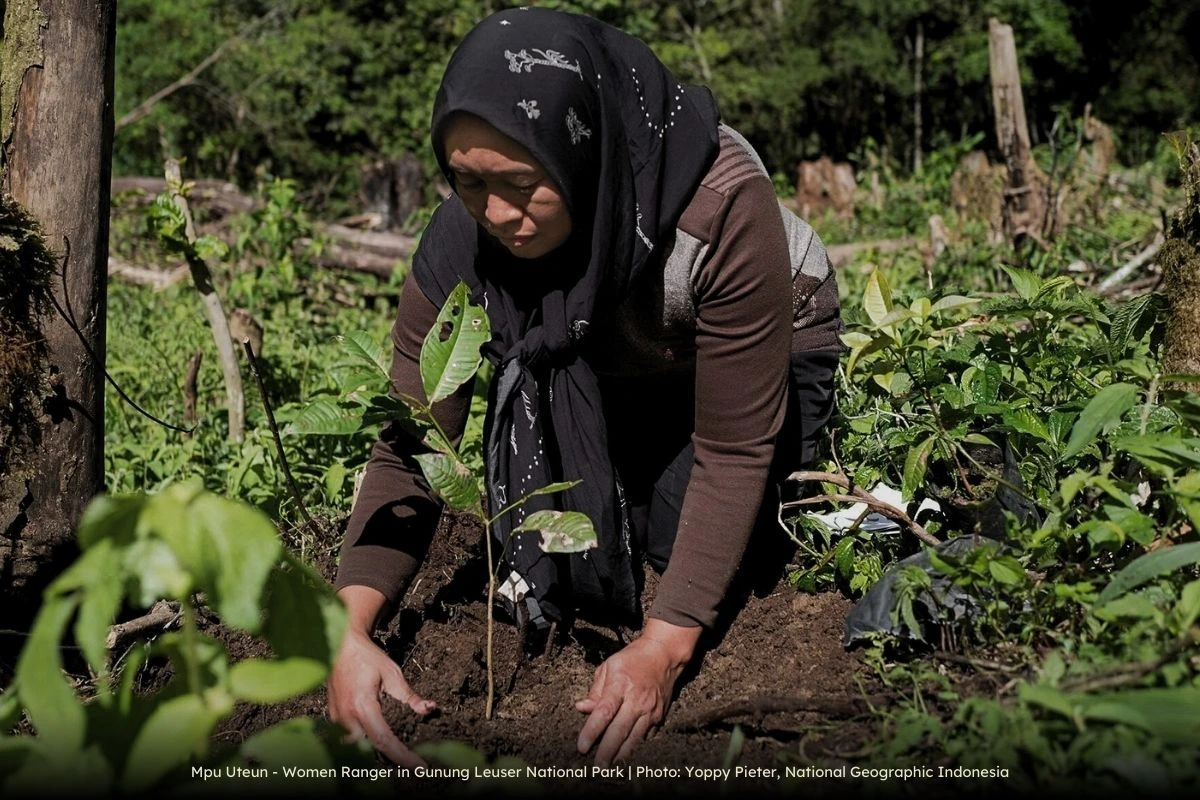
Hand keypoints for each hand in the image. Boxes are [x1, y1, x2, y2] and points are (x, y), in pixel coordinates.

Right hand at [327, 588, 434, 767]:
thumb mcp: (392, 674)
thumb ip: (409, 695)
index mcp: (362, 707)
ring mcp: (336, 719)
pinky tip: (378, 742)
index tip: (420, 768)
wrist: (342, 646)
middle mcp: (346, 717)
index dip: (403, 757)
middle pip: (370, 748)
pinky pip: (349, 737)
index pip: (384, 740)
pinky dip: (364, 742)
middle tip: (415, 763)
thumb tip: (429, 709)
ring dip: (377, 750)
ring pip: (358, 746)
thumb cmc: (367, 658)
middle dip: (391, 757)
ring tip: (401, 755)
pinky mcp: (333, 717)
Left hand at [574, 619, 699, 765]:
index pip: (604, 712)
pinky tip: (627, 756)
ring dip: (622, 754)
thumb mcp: (609, 667)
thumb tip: (581, 708)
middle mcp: (637, 699)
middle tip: (597, 767)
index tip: (582, 746)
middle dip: (607, 751)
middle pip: (620, 730)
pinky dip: (637, 747)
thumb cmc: (632, 659)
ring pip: (635, 738)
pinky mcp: (660, 716)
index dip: (592, 731)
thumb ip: (595, 690)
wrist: (664, 654)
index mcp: (621, 685)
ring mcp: (651, 709)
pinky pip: (647, 736)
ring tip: (611, 767)